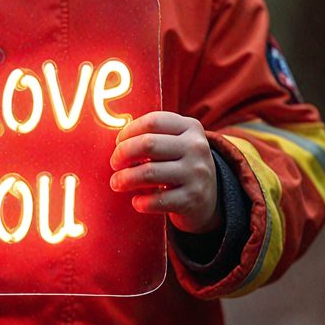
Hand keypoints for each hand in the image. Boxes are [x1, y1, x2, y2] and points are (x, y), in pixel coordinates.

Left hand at [109, 112, 219, 234]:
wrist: (209, 198)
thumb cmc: (180, 165)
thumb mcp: (176, 144)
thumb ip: (153, 136)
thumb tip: (119, 142)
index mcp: (190, 127)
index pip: (153, 122)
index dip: (129, 131)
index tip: (118, 142)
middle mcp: (196, 148)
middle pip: (148, 144)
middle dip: (123, 154)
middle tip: (114, 163)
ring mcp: (196, 174)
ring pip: (149, 172)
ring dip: (125, 179)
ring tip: (117, 183)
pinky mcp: (192, 199)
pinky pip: (158, 200)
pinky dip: (141, 202)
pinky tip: (137, 202)